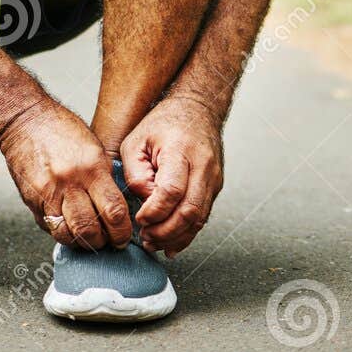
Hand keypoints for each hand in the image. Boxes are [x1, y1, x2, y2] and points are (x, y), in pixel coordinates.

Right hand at [0, 99, 131, 250]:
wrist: (24, 121)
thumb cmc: (62, 130)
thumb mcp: (94, 147)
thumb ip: (105, 177)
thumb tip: (117, 206)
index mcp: (90, 168)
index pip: (113, 211)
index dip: (122, 230)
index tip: (124, 236)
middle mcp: (68, 184)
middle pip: (89, 229)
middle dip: (103, 242)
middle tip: (109, 241)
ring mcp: (47, 194)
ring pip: (68, 235)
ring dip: (82, 243)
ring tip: (90, 239)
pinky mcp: (31, 201)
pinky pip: (50, 227)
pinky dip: (63, 233)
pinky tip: (71, 228)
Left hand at [120, 95, 224, 255]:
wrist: (198, 108)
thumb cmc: (163, 123)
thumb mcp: (136, 141)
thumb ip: (135, 174)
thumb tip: (145, 204)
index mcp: (180, 150)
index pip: (172, 191)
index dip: (154, 212)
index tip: (139, 219)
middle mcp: (203, 166)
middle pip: (189, 210)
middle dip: (165, 232)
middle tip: (146, 238)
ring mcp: (213, 178)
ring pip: (200, 219)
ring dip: (176, 237)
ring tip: (154, 243)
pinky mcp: (216, 186)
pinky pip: (203, 216)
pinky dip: (187, 233)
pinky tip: (170, 243)